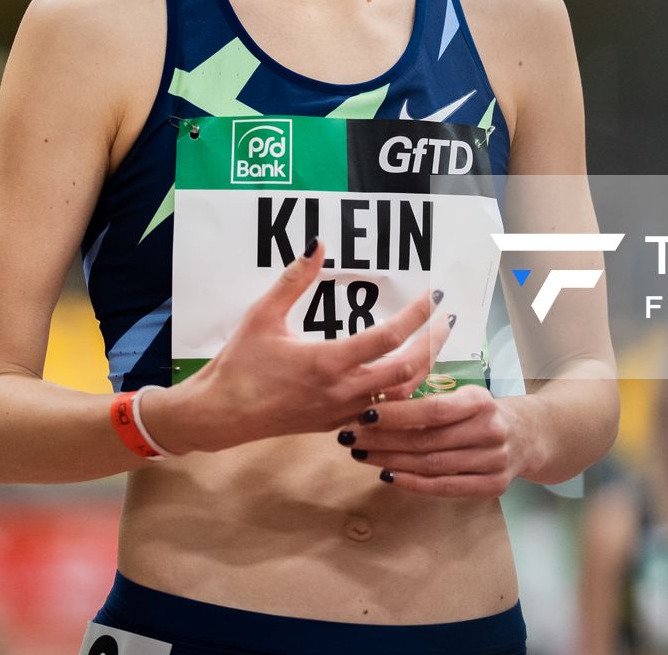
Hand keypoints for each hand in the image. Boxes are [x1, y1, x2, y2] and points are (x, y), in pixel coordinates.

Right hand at [152, 236, 452, 452]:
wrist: (219, 416)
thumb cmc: (239, 365)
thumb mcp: (262, 315)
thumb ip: (293, 279)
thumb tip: (317, 244)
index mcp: (329, 362)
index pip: (389, 337)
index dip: (418, 315)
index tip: (434, 295)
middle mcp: (343, 390)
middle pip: (408, 369)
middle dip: (434, 343)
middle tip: (447, 320)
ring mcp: (342, 411)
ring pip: (401, 396)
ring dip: (423, 370)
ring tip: (433, 345)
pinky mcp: (336, 424)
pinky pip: (382, 411)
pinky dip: (402, 393)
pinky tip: (404, 376)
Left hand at [339, 385, 529, 496]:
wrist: (528, 435)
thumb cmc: (481, 413)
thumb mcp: (465, 395)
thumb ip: (431, 398)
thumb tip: (378, 396)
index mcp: (480, 401)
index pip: (433, 410)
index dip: (396, 414)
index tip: (363, 414)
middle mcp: (490, 431)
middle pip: (427, 440)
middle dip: (382, 439)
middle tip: (350, 437)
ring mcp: (493, 461)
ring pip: (432, 465)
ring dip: (390, 462)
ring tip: (361, 454)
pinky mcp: (492, 485)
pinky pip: (445, 487)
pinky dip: (414, 483)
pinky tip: (388, 476)